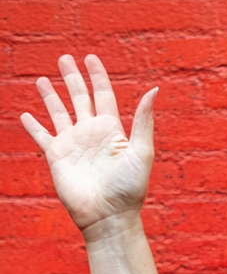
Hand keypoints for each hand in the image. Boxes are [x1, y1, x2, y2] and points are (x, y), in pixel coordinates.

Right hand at [20, 54, 157, 233]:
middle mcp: (91, 134)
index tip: (91, 57)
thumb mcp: (141, 151)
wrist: (108, 216)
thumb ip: (143, 121)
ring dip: (51, 96)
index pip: (103, 95)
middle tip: (64, 58)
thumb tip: (154, 90)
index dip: (97, 76)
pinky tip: (25, 115)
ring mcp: (73, 144)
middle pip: (80, 98)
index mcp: (112, 130)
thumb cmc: (129, 188)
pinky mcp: (56, 156)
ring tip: (42, 80)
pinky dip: (33, 126)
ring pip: (59, 113)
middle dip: (73, 78)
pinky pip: (42, 136)